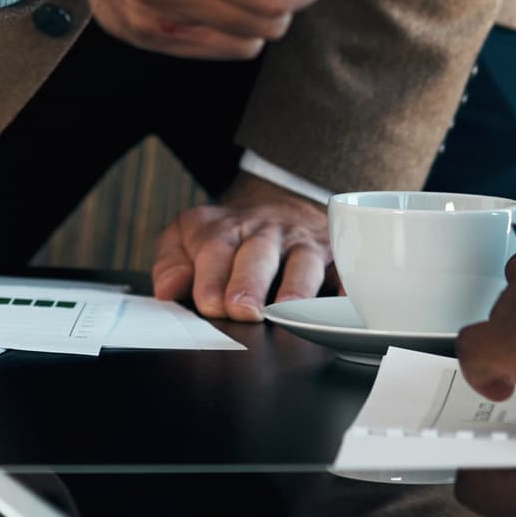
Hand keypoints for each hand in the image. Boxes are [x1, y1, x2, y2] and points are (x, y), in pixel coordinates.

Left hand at [152, 173, 334, 321]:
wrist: (280, 206)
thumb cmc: (230, 237)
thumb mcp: (187, 238)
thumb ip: (171, 262)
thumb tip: (167, 290)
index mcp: (224, 228)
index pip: (215, 247)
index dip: (211, 277)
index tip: (209, 304)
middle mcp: (265, 232)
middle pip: (259, 253)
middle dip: (250, 281)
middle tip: (243, 309)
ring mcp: (303, 244)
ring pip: (303, 261)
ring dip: (296, 287)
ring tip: (288, 310)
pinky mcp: (335, 258)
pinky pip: (346, 271)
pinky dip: (348, 288)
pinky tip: (345, 306)